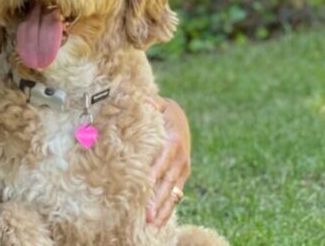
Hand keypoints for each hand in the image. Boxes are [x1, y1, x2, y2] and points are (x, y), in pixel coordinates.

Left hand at [147, 96, 190, 226]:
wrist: (180, 117)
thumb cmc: (162, 111)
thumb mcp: (158, 103)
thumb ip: (150, 103)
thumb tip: (142, 100)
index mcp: (173, 141)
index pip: (162, 160)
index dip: (155, 173)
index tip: (145, 185)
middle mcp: (180, 158)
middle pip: (168, 182)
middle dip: (158, 199)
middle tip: (147, 215)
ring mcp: (182, 169)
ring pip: (173, 193)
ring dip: (163, 209)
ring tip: (152, 224)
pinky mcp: (182, 177)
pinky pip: (175, 195)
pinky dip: (168, 209)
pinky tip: (158, 223)